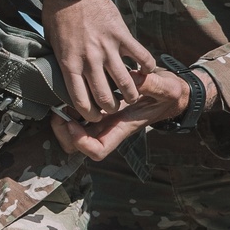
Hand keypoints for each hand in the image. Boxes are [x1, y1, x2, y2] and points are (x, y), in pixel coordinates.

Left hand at [42, 0, 155, 118]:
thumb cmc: (58, 15)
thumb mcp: (52, 45)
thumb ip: (63, 64)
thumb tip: (68, 81)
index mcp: (69, 65)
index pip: (82, 102)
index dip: (91, 114)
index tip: (96, 115)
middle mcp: (89, 60)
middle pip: (105, 98)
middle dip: (112, 108)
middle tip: (116, 107)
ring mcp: (107, 48)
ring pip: (126, 83)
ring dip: (132, 93)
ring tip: (133, 94)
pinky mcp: (121, 35)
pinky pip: (140, 56)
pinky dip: (147, 66)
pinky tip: (146, 69)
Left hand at [51, 68, 217, 160]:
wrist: (172, 90)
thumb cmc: (169, 94)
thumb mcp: (165, 88)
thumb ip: (152, 85)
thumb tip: (136, 79)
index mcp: (122, 128)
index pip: (97, 150)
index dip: (81, 143)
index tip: (73, 124)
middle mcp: (109, 126)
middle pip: (77, 145)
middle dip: (63, 132)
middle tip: (58, 112)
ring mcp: (103, 117)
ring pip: (74, 130)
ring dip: (63, 119)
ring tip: (59, 99)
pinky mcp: (100, 104)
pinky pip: (79, 113)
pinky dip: (70, 104)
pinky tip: (70, 87)